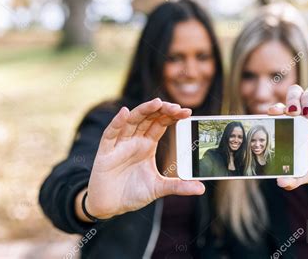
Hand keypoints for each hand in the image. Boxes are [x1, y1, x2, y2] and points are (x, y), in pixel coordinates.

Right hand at [85, 98, 204, 218]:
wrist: (110, 206)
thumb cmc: (132, 193)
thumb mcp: (158, 189)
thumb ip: (178, 186)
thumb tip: (201, 188)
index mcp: (147, 145)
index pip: (161, 124)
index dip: (172, 116)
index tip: (187, 112)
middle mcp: (134, 140)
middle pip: (148, 118)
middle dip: (161, 110)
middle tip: (176, 107)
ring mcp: (120, 144)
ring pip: (131, 121)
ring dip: (143, 111)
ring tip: (156, 103)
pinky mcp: (106, 152)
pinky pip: (111, 134)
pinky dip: (117, 123)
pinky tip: (125, 113)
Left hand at [268, 85, 307, 189]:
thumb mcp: (307, 174)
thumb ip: (294, 178)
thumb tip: (281, 183)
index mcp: (293, 127)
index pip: (281, 110)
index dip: (275, 108)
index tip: (271, 112)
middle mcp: (305, 116)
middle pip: (294, 94)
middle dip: (290, 99)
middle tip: (291, 111)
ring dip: (305, 99)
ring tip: (305, 112)